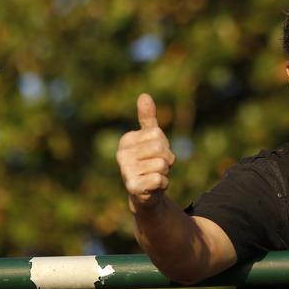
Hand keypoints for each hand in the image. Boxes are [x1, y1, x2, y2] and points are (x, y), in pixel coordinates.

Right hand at [117, 93, 175, 210]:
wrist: (145, 193)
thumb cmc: (149, 161)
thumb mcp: (150, 138)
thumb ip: (147, 118)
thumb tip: (144, 96)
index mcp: (126, 140)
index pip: (157, 134)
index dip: (164, 145)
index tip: (155, 153)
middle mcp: (122, 154)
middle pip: (160, 149)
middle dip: (166, 159)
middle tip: (157, 166)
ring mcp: (126, 171)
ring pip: (162, 164)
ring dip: (165, 172)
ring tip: (154, 175)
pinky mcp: (132, 187)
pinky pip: (159, 179)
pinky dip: (163, 184)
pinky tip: (153, 186)